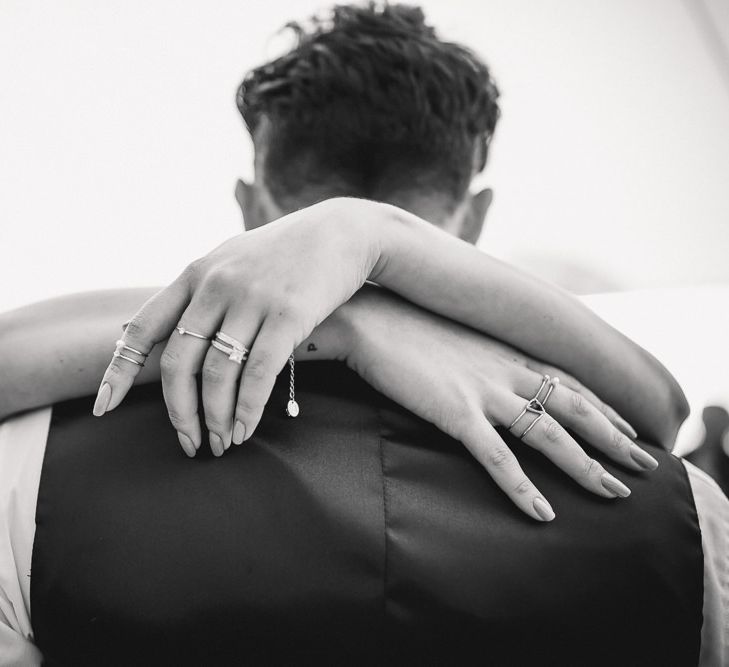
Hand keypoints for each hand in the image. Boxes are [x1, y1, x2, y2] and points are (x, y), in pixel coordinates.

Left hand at [93, 198, 383, 454]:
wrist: (342, 231)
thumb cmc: (286, 253)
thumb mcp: (233, 259)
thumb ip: (202, 292)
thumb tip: (170, 329)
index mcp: (196, 274)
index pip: (145, 328)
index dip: (119, 370)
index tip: (104, 407)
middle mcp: (216, 285)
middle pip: (179, 362)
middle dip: (178, 412)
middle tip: (188, 444)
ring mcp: (251, 299)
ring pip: (217, 373)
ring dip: (214, 418)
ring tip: (220, 445)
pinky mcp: (287, 314)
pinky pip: (259, 373)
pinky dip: (247, 408)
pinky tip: (245, 430)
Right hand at [340, 288, 656, 520]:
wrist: (366, 317)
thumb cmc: (400, 325)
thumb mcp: (448, 335)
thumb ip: (472, 353)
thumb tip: (476, 369)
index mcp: (503, 352)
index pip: (566, 381)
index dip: (601, 406)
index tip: (628, 426)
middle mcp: (504, 370)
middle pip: (573, 408)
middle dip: (613, 438)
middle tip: (646, 465)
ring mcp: (483, 391)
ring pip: (549, 434)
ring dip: (585, 465)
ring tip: (616, 494)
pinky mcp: (455, 412)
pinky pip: (497, 457)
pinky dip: (521, 488)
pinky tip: (541, 513)